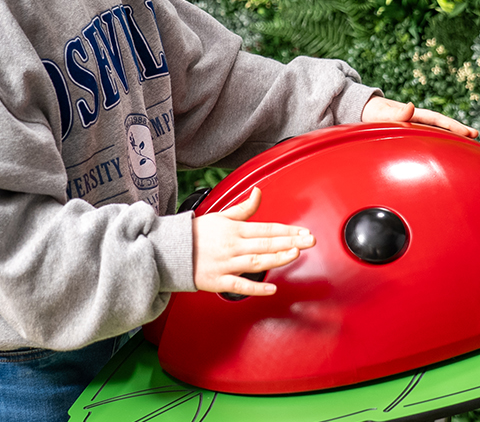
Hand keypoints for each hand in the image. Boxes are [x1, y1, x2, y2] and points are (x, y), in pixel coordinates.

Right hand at [192, 187, 314, 296]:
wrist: (170, 251)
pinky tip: (271, 288)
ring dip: (277, 259)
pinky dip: (256, 287)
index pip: (266, 229)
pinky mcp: (218, 281)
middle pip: (266, 244)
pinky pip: (240, 285)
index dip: (287, 230)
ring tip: (295, 255)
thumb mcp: (221, 215)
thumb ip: (243, 208)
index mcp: (234, 230)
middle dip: (290, 242)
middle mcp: (232, 246)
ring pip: (256, 262)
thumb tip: (258, 192)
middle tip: (309, 241)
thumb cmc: (197, 234)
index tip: (304, 232)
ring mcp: (226, 264)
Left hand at [361, 95, 478, 138]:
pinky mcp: (411, 134)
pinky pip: (429, 139)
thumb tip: (411, 106)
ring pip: (438, 132)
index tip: (469, 133)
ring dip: (453, 138)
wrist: (364, 111)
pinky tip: (449, 151)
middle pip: (443, 126)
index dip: (454, 127)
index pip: (438, 121)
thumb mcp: (381, 113)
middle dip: (460, 131)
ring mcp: (415, 127)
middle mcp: (418, 120)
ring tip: (470, 144)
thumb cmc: (372, 113)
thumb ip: (395, 113)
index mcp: (414, 115)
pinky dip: (441, 143)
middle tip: (476, 137)